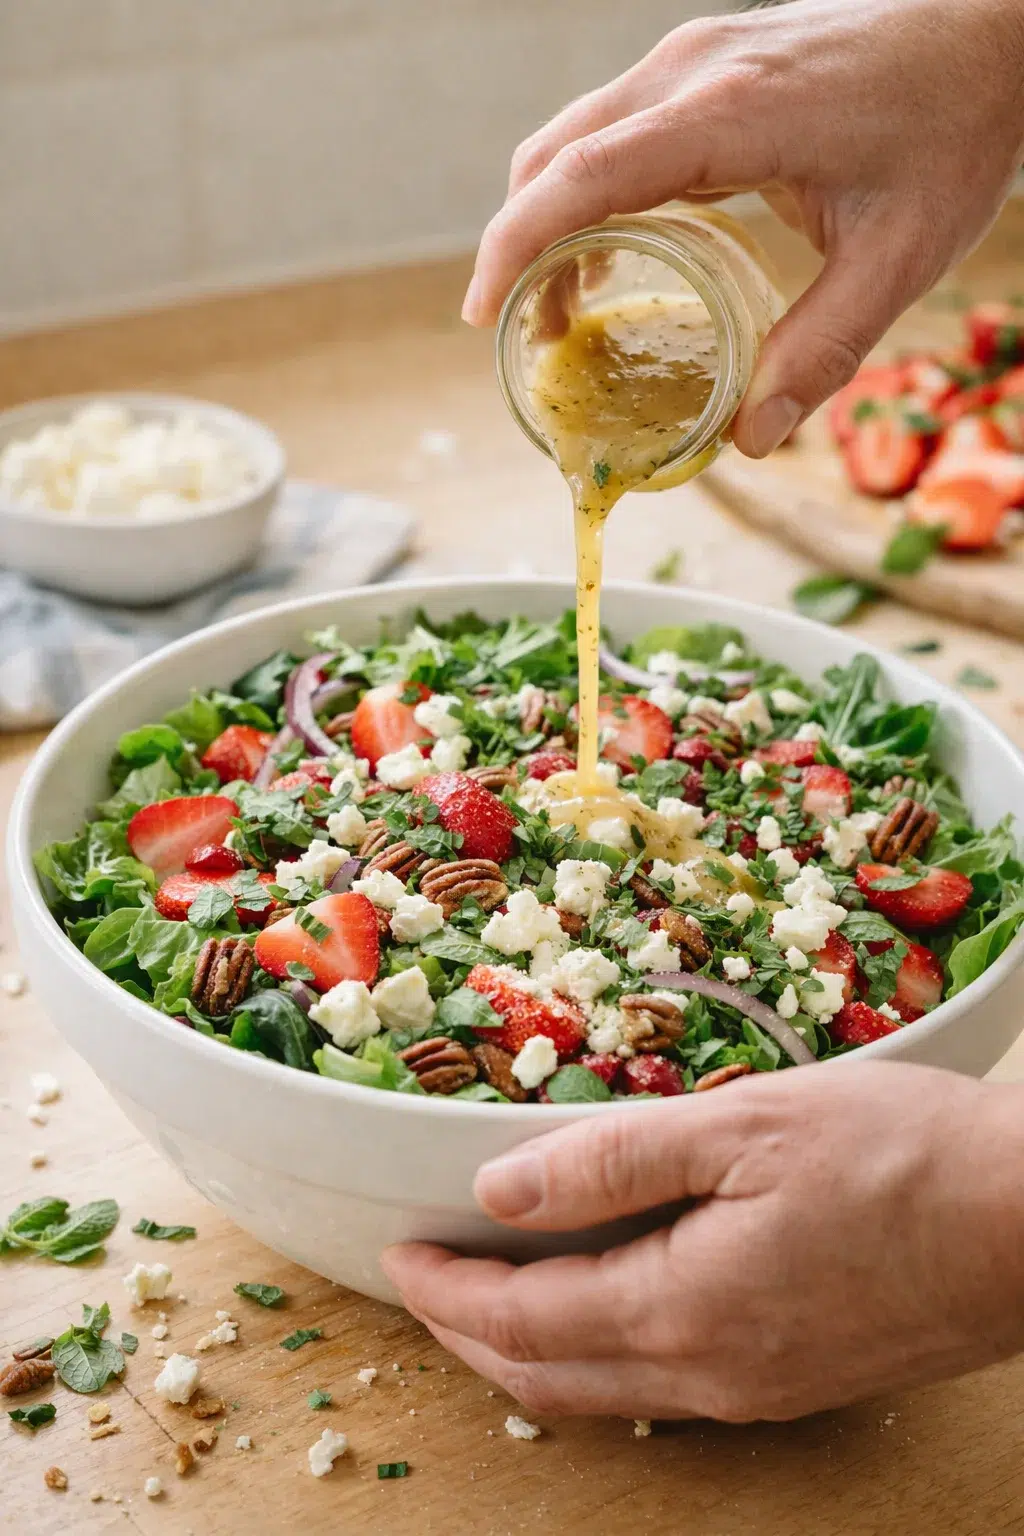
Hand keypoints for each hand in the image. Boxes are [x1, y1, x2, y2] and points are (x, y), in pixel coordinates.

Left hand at [382, 1062, 1023, 1420]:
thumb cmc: (898, 1155)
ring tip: (489, 1305)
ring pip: (604, 1392)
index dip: (448, 1288)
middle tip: (423, 1288)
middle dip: (468, 1335)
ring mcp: (756, 1390)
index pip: (522, 1315)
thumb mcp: (740, 1126)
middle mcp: (711, 1374)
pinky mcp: (794, 1383)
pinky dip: (601, 1358)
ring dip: (529, 1353)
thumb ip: (611, 1161)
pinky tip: (602, 1316)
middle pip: (547, 1374)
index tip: (399, 1254)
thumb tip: (503, 1189)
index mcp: (683, 1308)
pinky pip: (664, 1389)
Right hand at [462, 0, 1023, 455]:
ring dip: (551, 222)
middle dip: (522, 249)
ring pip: (576, 139)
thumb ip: (822, 351)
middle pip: (556, 156)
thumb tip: (751, 438)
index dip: (518, 244)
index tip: (483, 314)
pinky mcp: (705, 66)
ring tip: (564, 313)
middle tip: (529, 339)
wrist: (991, 28)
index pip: (582, 174)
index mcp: (730, 113)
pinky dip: (587, 195)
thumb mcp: (900, 257)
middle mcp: (692, 73)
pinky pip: (614, 130)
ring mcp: (694, 60)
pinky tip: (613, 257)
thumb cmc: (955, 127)